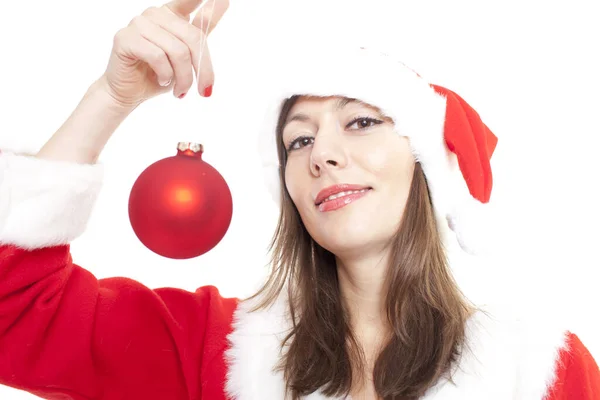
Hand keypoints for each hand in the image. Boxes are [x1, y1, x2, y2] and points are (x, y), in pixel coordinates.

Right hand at [98, 0, 227, 108]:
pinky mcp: (125, 38)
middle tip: (203, 90)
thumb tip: (225, 0)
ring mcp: (138, 23)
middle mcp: (155, 14)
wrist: (129, 93)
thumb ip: (202, 30)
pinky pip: (158, 56)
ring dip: (183, 77)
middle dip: (202, 69)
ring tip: (180, 90)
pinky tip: (162, 81)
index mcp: (171, 15)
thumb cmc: (159, 75)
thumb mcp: (187, 55)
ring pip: (177, 51)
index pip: (189, 0)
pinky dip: (166, 75)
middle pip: (193, 38)